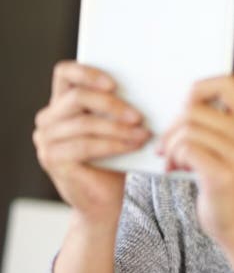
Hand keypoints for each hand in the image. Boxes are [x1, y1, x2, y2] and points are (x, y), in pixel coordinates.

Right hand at [33, 60, 151, 227]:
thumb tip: (148, 85)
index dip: (88, 72)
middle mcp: (48, 119)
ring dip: (118, 128)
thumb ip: (122, 106)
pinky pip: (86, 145)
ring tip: (143, 134)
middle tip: (139, 116)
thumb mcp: (118, 126)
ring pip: (85, 123)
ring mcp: (46, 140)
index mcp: (62, 103)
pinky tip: (134, 145)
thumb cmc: (117, 159)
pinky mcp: (52, 159)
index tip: (114, 83)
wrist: (108, 199)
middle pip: (78, 96)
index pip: (65, 73)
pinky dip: (114, 144)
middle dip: (112, 105)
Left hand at [157, 74, 233, 251]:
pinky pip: (186, 149)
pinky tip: (174, 168)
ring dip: (170, 146)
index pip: (227, 83)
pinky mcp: (224, 174)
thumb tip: (183, 102)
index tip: (186, 107)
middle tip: (167, 145)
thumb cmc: (225, 179)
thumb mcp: (229, 144)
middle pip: (194, 110)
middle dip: (172, 127)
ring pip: (186, 130)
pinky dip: (173, 157)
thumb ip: (215, 121)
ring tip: (172, 159)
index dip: (200, 88)